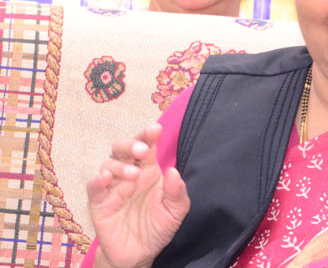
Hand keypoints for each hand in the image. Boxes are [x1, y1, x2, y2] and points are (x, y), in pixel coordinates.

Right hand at [86, 124, 189, 267]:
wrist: (139, 255)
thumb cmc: (158, 228)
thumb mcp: (175, 212)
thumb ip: (177, 193)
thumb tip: (174, 172)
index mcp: (150, 170)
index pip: (148, 146)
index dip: (149, 135)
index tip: (156, 129)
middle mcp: (130, 173)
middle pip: (124, 148)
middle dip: (131, 144)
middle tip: (142, 150)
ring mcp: (113, 186)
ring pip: (109, 164)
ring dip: (120, 166)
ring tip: (133, 176)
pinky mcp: (99, 202)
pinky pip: (94, 186)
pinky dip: (97, 180)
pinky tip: (105, 179)